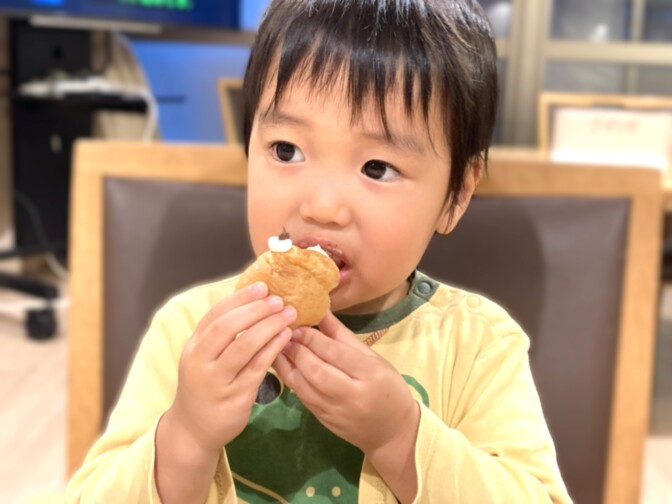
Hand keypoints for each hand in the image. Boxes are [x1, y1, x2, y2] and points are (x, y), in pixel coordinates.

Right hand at [165, 282, 296, 455]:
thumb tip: (251, 302)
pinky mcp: (235, 397)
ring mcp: (217, 381)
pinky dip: (273, 349)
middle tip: (278, 299)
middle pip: (227, 327)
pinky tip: (286, 337)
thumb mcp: (204, 358)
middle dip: (255, 310)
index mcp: (194, 347)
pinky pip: (257, 368)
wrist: (193, 430)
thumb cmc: (204, 386)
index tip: (261, 286)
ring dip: (268, 327)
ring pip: (243, 347)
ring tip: (288, 315)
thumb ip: (221, 334)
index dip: (239, 298)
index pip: (215, 315)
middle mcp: (201, 362)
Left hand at [272, 312, 418, 455]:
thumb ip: (342, 336)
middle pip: (317, 370)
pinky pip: (302, 397)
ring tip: (277, 346)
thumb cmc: (388, 387)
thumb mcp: (372, 357)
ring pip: (304, 387)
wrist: (391, 430)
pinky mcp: (323, 420)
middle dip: (297, 350)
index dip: (312, 337)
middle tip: (283, 332)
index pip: (334, 353)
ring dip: (287, 365)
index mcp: (369, 374)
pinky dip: (291, 379)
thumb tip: (320, 311)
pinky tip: (283, 365)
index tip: (297, 323)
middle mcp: (351, 395)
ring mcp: (335, 411)